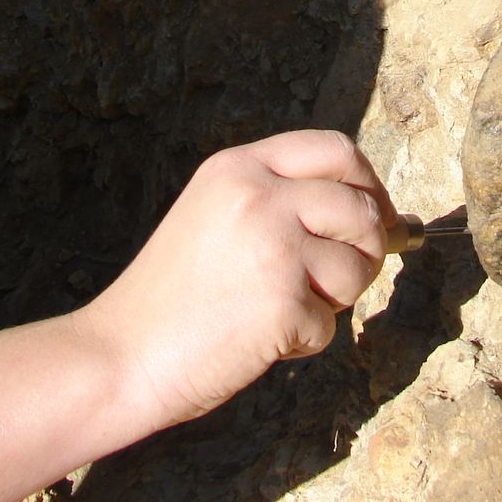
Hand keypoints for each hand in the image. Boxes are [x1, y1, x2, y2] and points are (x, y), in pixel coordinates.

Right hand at [73, 130, 395, 429]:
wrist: (123, 352)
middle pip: (361, 208)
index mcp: (240, 166)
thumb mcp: (216, 212)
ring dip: (335, 299)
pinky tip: (258, 339)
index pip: (336, 149)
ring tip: (281, 309)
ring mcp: (275, 248)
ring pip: (356, 267)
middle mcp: (260, 196)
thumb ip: (281, 200)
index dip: (367, 182)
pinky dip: (304, 341)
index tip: (376, 212)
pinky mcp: (284, 302)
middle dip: (368, 246)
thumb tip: (378, 216)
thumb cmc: (174, 293)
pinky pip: (329, 324)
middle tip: (343, 276)